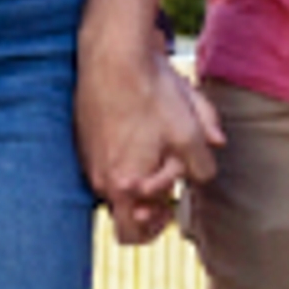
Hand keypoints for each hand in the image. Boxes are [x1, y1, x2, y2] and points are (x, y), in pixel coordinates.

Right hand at [76, 32, 220, 243]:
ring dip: (138, 173)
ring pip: (116, 181)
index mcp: (124, 185)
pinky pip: (105, 160)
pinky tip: (139, 128)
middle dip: (147, 203)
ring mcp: (88, 157)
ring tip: (156, 147)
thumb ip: (202, 164)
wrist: (113, 53)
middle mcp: (100, 178)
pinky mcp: (83, 137)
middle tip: (164, 185)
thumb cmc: (151, 94)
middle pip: (123, 210)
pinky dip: (123, 154)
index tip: (169, 209)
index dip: (156, 228)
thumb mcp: (188, 131)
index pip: (132, 235)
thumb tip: (204, 175)